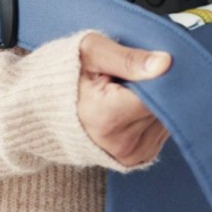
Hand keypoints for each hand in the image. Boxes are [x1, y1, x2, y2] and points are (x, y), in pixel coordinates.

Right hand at [77, 32, 172, 167]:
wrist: (43, 107)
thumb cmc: (66, 74)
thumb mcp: (92, 52)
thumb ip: (129, 58)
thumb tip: (165, 64)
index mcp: (107, 116)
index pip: (161, 94)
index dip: (160, 74)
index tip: (147, 62)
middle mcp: (121, 143)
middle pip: (166, 107)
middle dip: (156, 87)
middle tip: (127, 77)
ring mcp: (130, 155)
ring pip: (168, 119)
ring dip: (155, 102)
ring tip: (124, 93)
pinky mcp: (137, 159)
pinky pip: (162, 131)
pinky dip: (152, 115)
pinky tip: (129, 107)